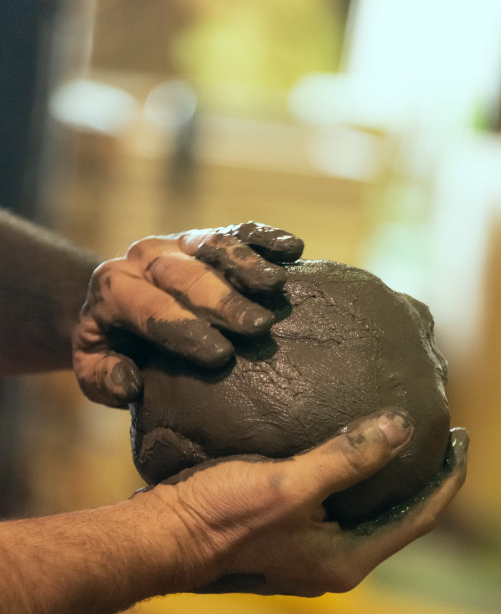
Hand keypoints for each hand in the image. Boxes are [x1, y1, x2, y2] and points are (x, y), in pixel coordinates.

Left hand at [72, 222, 302, 406]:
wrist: (115, 305)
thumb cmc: (112, 345)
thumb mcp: (93, 369)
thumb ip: (102, 378)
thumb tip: (130, 382)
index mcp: (113, 289)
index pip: (148, 307)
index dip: (183, 330)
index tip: (219, 356)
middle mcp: (145, 258)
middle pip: (185, 274)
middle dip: (222, 301)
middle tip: (258, 327)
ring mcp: (179, 242)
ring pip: (212, 245)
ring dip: (246, 265)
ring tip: (276, 287)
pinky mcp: (206, 237)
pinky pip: (236, 230)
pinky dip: (265, 237)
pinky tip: (293, 249)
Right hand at [138, 410, 467, 596]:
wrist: (162, 535)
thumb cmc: (221, 515)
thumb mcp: (290, 485)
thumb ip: (348, 457)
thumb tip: (402, 426)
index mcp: (345, 559)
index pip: (419, 517)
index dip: (448, 478)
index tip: (463, 437)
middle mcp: (332, 561)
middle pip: (397, 515)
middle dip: (423, 476)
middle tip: (439, 432)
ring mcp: (308, 550)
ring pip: (365, 508)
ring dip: (386, 474)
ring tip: (398, 435)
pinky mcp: (286, 533)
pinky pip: (336, 502)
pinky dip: (352, 474)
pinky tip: (343, 445)